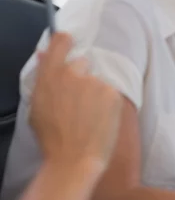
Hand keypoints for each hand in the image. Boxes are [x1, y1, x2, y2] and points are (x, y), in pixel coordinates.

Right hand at [30, 32, 121, 173]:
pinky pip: (110, 92)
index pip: (61, 43)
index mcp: (50, 75)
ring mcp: (94, 81)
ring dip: (96, 92)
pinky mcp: (112, 92)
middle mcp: (72, 73)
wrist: (74, 158)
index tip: (68, 42)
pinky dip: (108, 103)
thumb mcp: (38, 106)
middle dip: (83, 77)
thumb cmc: (52, 137)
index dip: (65, 41)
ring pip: (98, 81)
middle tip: (80, 102)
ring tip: (90, 116)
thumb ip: (43, 77)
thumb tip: (44, 53)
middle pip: (82, 63)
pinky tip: (100, 119)